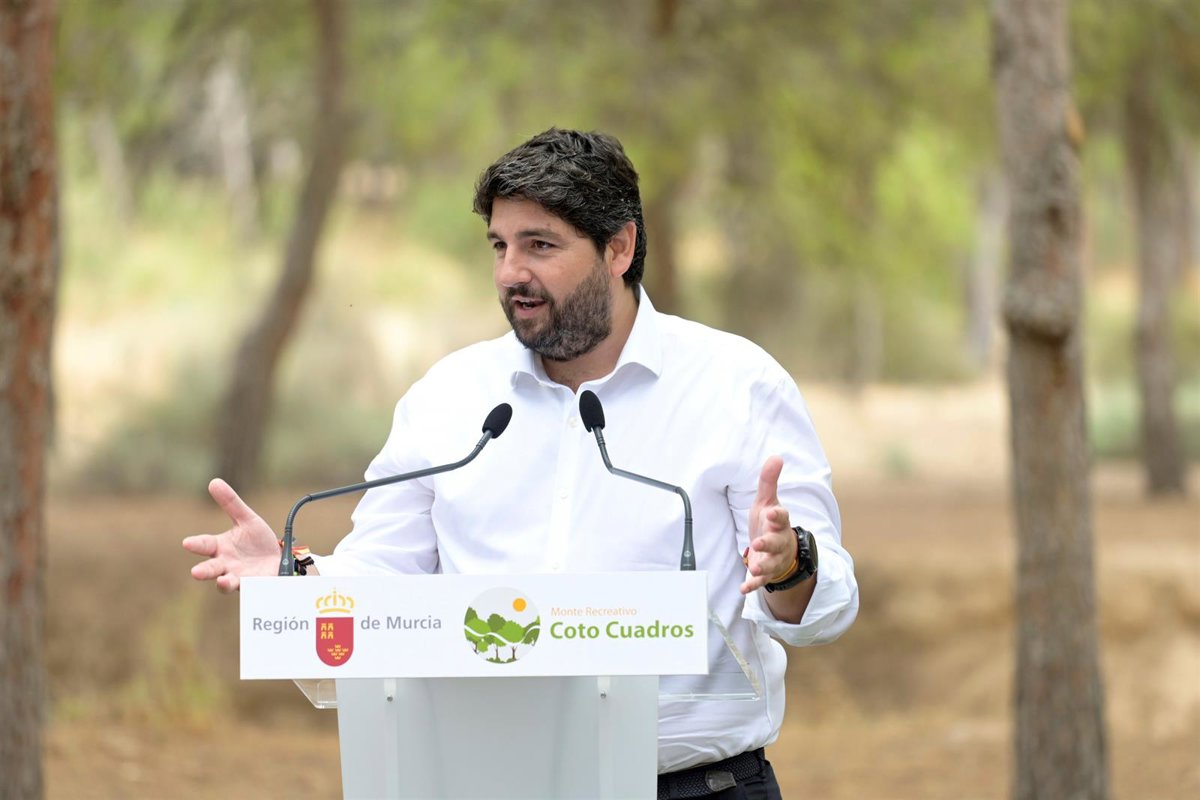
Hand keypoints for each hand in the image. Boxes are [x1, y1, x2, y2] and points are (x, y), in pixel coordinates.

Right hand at [181, 478, 280, 592]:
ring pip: (224, 583)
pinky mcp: (251, 586)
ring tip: (221, 581)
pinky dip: (244, 588)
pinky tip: (245, 585)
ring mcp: (237, 576)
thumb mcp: (246, 519)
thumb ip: (231, 503)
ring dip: (222, 584)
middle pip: (210, 568)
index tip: (187, 543)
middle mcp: (224, 564)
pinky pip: (245, 589)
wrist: (278, 558)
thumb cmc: (257, 540)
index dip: (196, 544)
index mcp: (220, 546)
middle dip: (203, 571)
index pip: (205, 545)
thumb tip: (213, 481)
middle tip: (196, 572)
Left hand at [739, 455, 798, 594]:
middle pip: (776, 543)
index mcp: (779, 523)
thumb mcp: (768, 501)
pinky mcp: (766, 573)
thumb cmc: (771, 524)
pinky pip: (760, 581)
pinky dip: (752, 585)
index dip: (777, 515)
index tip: (771, 511)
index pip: (781, 517)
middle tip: (758, 542)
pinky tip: (743, 589)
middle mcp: (779, 542)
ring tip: (754, 567)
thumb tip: (776, 457)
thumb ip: (769, 481)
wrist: (779, 550)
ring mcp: (773, 559)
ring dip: (762, 566)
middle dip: (768, 543)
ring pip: (770, 564)